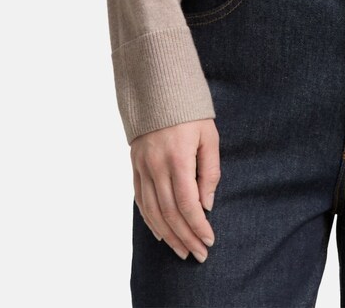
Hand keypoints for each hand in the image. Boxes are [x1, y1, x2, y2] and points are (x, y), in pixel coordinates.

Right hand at [131, 118, 219, 261]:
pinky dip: (150, 221)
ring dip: (169, 236)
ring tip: (182, 252)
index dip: (198, 226)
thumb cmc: (190, 112)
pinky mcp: (135, 166)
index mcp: (178, 158)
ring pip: (153, 211)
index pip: (187, 203)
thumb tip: (206, 205)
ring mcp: (142, 167)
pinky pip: (141, 200)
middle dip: (186, 237)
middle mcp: (156, 166)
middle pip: (170, 213)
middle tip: (199, 255)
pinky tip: (161, 234)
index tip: (209, 240)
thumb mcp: (209, 136)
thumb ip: (209, 171)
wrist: (159, 89)